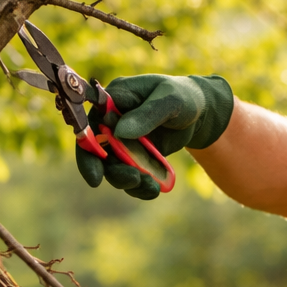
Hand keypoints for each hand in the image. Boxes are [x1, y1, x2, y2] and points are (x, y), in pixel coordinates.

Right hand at [79, 74, 233, 198]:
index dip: (88, 148)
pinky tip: (154, 189)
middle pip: (97, 151)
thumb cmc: (183, 96)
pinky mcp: (133, 156)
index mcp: (114, 98)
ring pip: (113, 167)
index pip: (90, 123)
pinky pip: (129, 175)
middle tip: (132, 180)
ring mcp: (121, 140)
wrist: (199, 113)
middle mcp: (112, 120)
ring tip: (150, 186)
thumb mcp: (170, 100)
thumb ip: (146, 114)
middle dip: (110, 171)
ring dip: (127, 181)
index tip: (95, 173)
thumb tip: (119, 132)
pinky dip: (139, 187)